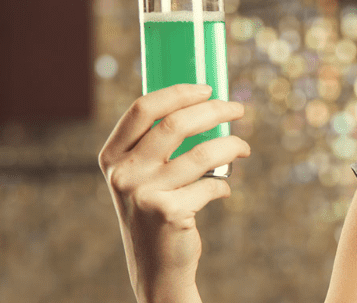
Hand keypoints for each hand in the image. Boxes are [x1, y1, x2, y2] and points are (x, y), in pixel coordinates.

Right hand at [98, 84, 250, 302]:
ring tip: (244, 147)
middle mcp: (123, 173)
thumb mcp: (143, 176)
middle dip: (214, 110)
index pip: (142, 109)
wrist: (157, 268)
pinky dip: (223, 185)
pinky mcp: (169, 212)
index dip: (178, 92)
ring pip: (203, 152)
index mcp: (112, 157)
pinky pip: (211, 184)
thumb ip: (157, 144)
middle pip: (175, 123)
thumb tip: (201, 102)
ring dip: (232, 145)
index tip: (207, 89)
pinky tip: (222, 190)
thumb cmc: (156, 211)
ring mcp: (144, 193)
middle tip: (237, 109)